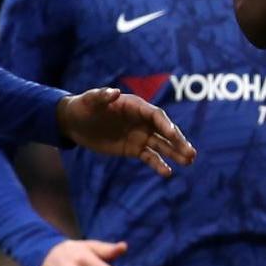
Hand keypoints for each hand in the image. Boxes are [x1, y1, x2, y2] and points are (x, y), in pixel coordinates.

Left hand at [55, 87, 196, 176]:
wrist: (75, 122)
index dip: (165, 124)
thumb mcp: (89, 101)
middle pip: (165, 131)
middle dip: (178, 141)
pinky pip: (150, 157)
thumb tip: (115, 92)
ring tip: (189, 161)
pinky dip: (159, 164)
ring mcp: (140, 135)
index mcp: (135, 106)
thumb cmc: (83, 107)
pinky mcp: (134, 149)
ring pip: (162, 145)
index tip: (173, 134)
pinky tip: (168, 172)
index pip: (156, 115)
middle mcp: (142, 121)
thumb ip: (102, 97)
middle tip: (191, 152)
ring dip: (176, 153)